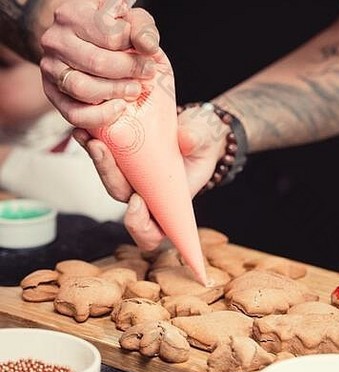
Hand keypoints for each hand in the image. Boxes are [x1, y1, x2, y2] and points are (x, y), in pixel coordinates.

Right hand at [40, 0, 160, 127]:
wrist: (94, 47)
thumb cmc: (116, 34)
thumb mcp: (132, 23)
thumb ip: (142, 29)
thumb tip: (147, 46)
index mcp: (72, 15)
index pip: (110, 36)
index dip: (134, 48)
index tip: (149, 55)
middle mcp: (55, 40)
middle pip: (97, 63)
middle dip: (129, 72)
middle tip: (147, 74)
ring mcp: (50, 68)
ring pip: (82, 88)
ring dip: (115, 92)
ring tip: (134, 89)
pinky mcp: (52, 94)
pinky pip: (74, 113)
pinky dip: (101, 116)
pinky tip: (119, 107)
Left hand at [73, 105, 227, 250]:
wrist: (195, 127)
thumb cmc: (204, 142)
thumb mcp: (206, 140)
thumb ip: (198, 140)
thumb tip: (187, 139)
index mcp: (170, 203)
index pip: (152, 231)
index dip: (140, 226)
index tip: (138, 201)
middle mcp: (148, 195)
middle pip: (123, 198)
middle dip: (110, 177)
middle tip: (102, 151)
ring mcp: (133, 178)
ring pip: (110, 179)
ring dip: (98, 161)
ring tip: (89, 137)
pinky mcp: (123, 161)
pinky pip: (105, 159)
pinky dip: (93, 147)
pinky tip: (85, 132)